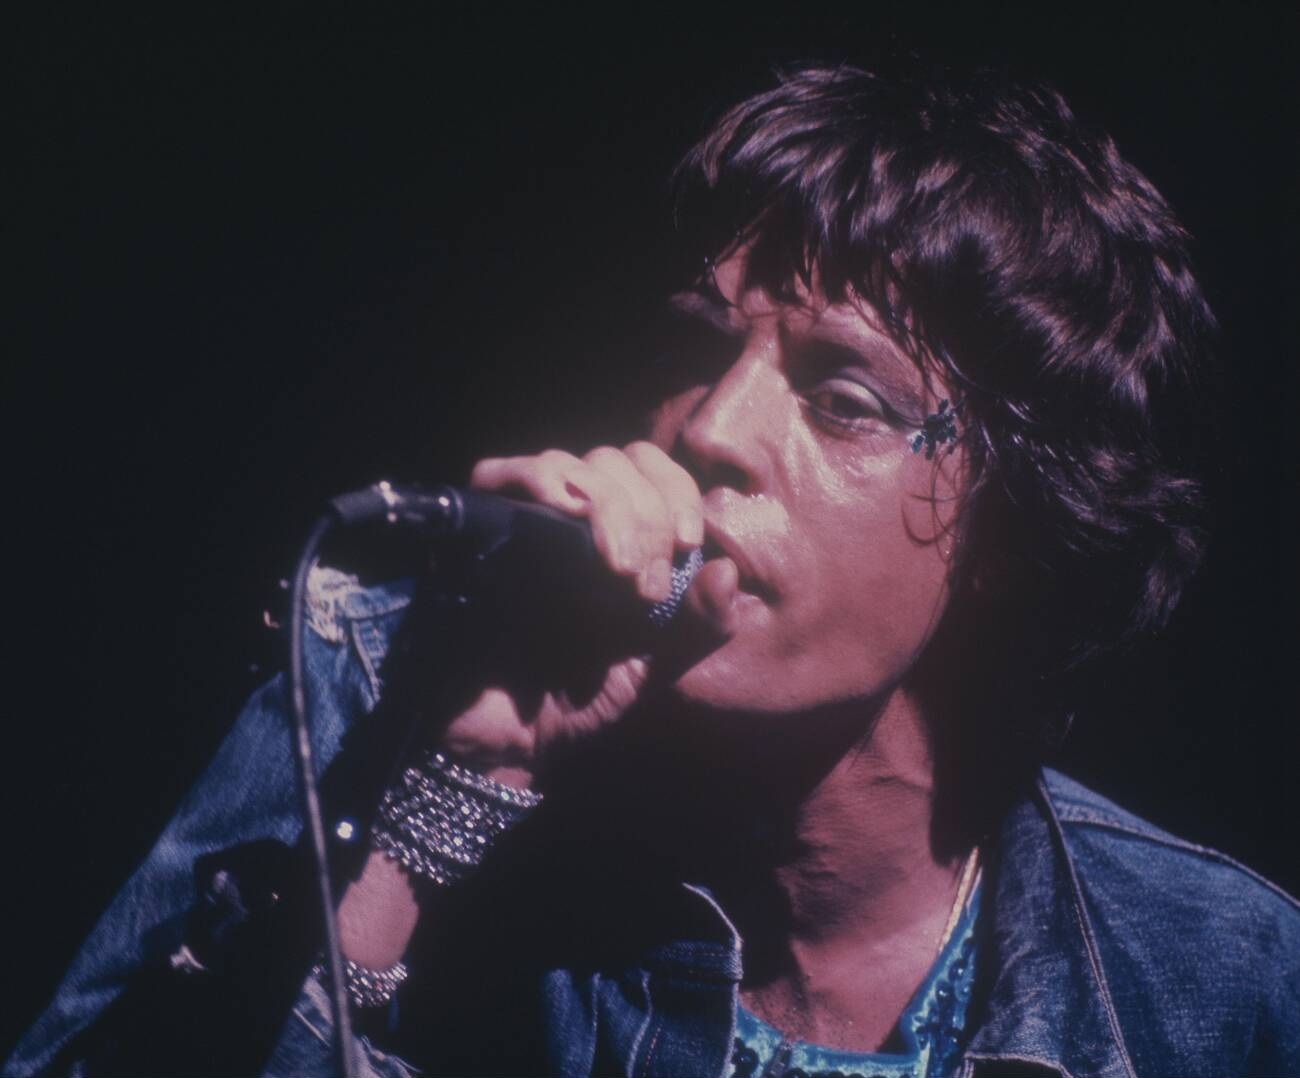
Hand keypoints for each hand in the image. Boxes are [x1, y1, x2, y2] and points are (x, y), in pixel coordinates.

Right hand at [431, 441, 723, 786]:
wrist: (510, 739)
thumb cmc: (581, 700)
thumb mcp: (656, 665)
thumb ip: (700, 624)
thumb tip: (728, 568)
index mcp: (618, 535)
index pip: (652, 469)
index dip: (676, 493)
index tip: (687, 544)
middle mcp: (571, 517)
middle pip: (616, 460)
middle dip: (646, 515)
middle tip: (645, 585)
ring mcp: (521, 518)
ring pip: (570, 462)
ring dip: (610, 508)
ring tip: (619, 572)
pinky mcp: (474, 527)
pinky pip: (500, 474)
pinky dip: (542, 481)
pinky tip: (568, 513)